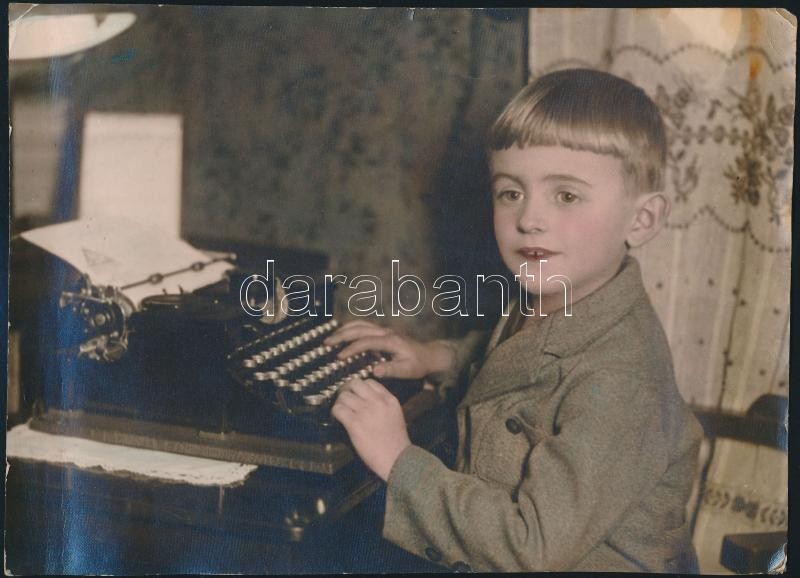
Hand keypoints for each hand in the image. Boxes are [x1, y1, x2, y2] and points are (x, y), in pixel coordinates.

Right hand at [325, 320, 455, 379]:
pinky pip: (364, 326)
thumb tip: (374, 371)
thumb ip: (391, 370)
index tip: (338, 358)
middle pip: (360, 328)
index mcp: (390, 341)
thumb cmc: (417, 364)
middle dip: (342, 335)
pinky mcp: (383, 332)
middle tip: (326, 343)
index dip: (351, 349)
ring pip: (361, 324)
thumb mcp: (407, 370)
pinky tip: (343, 335)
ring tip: (331, 338)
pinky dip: (351, 328)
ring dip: (345, 329)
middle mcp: (386, 332)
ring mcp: (384, 330)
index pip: (366, 342)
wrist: (428, 355)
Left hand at [331, 378, 410, 480]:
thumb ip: (384, 405)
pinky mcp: (355, 423)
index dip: (359, 387)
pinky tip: (336, 419)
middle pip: (355, 383)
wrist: (397, 459)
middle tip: (343, 397)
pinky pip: (338, 409)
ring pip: (344, 396)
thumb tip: (367, 401)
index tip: (355, 393)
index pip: (370, 382)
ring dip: (339, 402)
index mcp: (389, 399)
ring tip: (339, 410)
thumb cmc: (396, 442)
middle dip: (346, 389)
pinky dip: (334, 412)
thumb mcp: (396, 415)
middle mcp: (377, 402)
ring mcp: (365, 411)